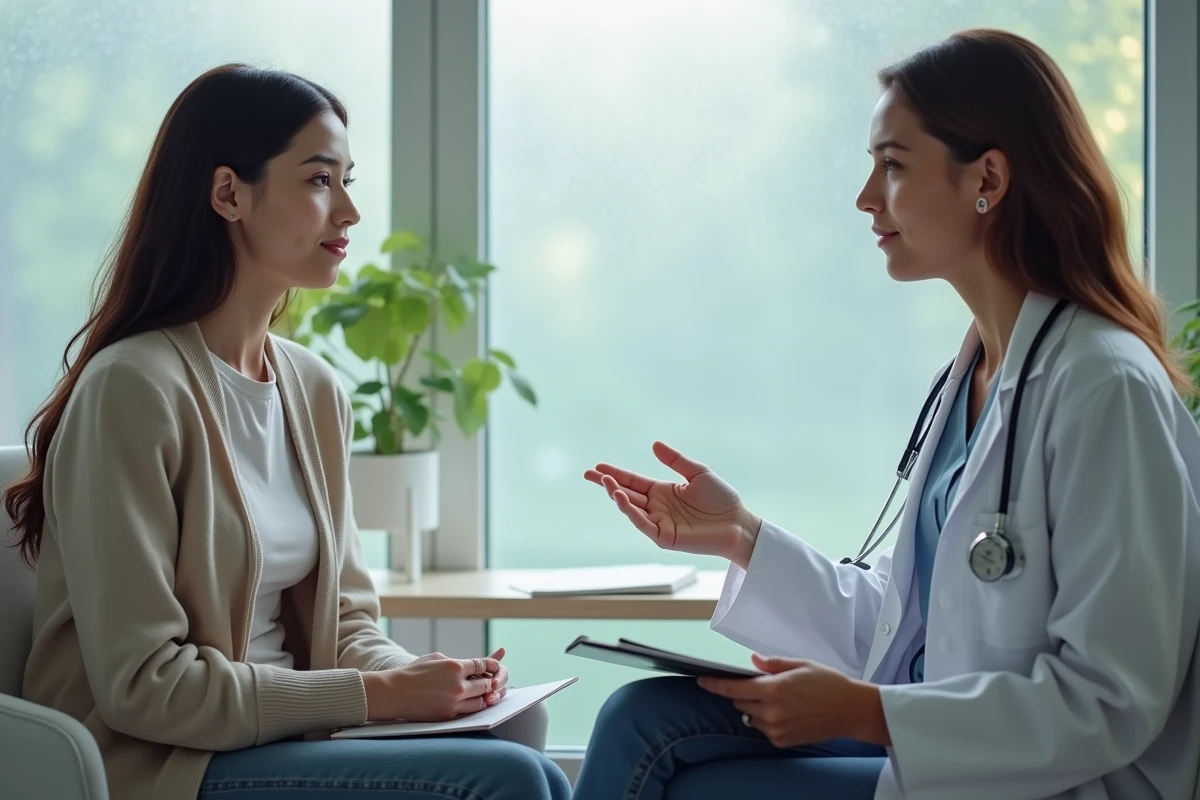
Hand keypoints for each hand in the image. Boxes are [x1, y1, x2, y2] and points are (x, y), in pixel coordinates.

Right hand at [362, 647, 508, 721]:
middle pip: (486, 684)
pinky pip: (469, 712)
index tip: (496, 664)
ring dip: (485, 697)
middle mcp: (458, 685)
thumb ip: (456, 661)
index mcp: (455, 667)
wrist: (393, 693)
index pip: (482, 664)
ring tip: (486, 693)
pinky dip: (473, 707)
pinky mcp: (448, 716)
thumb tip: (472, 665)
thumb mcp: (436, 658)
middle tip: (496, 681)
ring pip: (481, 701)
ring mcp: (454, 702)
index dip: (492, 664)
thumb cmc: (413, 672)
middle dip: (492, 682)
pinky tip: (474, 703)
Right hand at [584, 441, 761, 567]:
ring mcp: (659, 523)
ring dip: (617, 497)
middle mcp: (657, 507)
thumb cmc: (721, 499)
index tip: (598, 467)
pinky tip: (623, 500)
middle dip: (607, 484)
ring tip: (607, 483)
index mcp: (663, 491)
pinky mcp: (665, 537)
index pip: (633, 481)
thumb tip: (654, 444)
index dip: (615, 474)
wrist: (738, 523)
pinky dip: (632, 513)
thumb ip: (676, 460)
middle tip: (590, 473)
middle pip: (626, 494)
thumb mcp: (698, 472)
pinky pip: (644, 525)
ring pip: (632, 509)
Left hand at [697, 653, 890, 747]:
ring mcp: (776, 729)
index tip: (702, 680)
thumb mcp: (801, 664)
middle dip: (744, 693)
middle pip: (740, 702)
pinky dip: (766, 720)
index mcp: (774, 689)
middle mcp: (771, 712)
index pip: (733, 689)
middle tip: (763, 685)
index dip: (714, 685)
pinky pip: (763, 729)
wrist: (851, 710)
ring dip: (755, 708)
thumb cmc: (829, 683)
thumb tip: (752, 661)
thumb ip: (772, 664)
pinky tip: (785, 713)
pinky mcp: (782, 741)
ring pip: (750, 717)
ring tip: (780, 699)